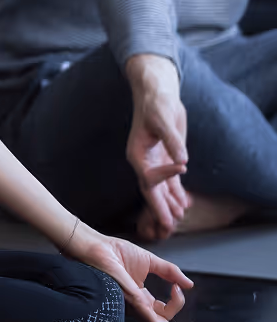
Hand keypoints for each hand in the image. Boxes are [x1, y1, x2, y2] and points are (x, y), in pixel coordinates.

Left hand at [70, 230, 206, 321]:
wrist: (97, 246)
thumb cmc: (116, 252)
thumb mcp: (150, 261)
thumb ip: (170, 272)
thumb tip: (189, 284)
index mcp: (142, 299)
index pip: (166, 313)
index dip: (177, 302)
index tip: (178, 287)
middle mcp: (137, 307)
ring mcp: (133, 305)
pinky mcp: (129, 299)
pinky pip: (147, 317)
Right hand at [125, 55, 189, 238]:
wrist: (157, 93)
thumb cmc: (156, 103)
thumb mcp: (163, 118)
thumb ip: (172, 140)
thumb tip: (182, 161)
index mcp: (137, 153)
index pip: (148, 175)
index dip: (165, 176)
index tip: (182, 166)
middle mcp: (143, 161)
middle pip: (150, 190)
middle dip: (159, 208)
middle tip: (167, 227)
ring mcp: (154, 161)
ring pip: (160, 189)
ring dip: (168, 204)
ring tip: (178, 220)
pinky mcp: (166, 158)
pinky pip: (170, 181)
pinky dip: (176, 193)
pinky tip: (184, 204)